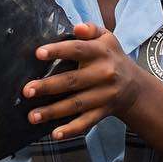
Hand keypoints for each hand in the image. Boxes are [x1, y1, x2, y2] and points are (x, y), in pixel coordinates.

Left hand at [23, 22, 144, 140]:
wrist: (135, 86)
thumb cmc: (111, 56)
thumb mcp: (106, 37)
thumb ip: (91, 29)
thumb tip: (77, 27)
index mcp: (101, 52)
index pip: (77, 50)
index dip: (58, 51)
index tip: (38, 53)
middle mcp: (103, 74)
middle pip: (72, 81)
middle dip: (48, 87)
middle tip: (27, 90)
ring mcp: (104, 96)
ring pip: (76, 105)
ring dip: (53, 112)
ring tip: (32, 115)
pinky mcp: (103, 112)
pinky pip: (87, 122)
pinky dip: (71, 130)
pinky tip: (55, 134)